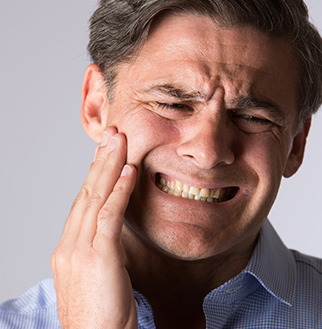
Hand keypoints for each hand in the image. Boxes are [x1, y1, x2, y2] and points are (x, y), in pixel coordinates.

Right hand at [51, 127, 137, 328]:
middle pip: (87, 193)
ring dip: (110, 166)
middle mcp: (69, 244)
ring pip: (95, 197)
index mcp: (69, 248)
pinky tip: (129, 171)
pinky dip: (119, 190)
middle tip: (111, 135)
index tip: (106, 154)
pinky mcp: (98, 256)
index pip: (84, 203)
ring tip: (119, 141)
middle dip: (100, 161)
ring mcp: (79, 249)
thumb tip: (112, 230)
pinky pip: (109, 215)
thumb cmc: (102, 314)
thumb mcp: (99, 275)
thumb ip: (102, 249)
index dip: (96, 175)